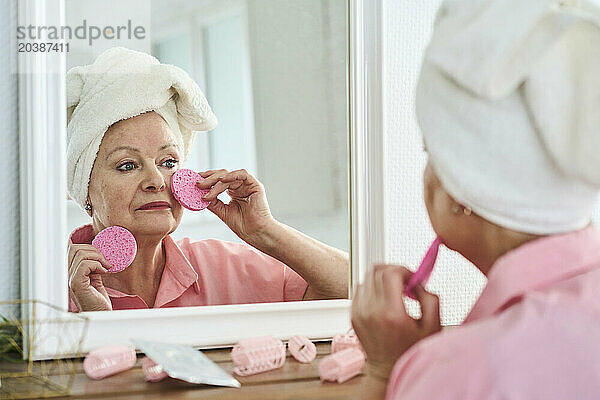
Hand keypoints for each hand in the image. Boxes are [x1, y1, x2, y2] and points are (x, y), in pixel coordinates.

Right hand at [67, 244, 112, 311]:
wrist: (101, 315)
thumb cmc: (98, 300)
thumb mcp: (95, 278)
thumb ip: (92, 266)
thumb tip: (98, 252)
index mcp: (70, 272)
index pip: (73, 249)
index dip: (89, 248)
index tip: (102, 258)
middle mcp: (67, 274)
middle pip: (75, 248)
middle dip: (94, 250)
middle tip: (105, 261)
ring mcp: (70, 279)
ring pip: (81, 254)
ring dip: (98, 257)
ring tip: (106, 267)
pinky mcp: (76, 284)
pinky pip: (85, 264)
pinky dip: (98, 265)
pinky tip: (104, 272)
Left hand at [196, 169, 274, 244]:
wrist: (256, 233)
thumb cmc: (243, 225)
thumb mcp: (223, 212)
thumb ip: (213, 202)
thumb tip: (199, 194)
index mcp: (233, 192)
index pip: (218, 181)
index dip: (206, 180)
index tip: (194, 182)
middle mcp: (240, 187)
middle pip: (222, 176)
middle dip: (208, 178)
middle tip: (197, 183)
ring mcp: (247, 185)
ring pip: (229, 175)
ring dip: (215, 180)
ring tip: (204, 186)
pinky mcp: (255, 185)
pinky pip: (242, 174)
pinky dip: (231, 176)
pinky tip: (221, 180)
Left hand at [351, 264, 440, 380]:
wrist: (387, 370)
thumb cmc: (410, 350)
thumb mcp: (433, 327)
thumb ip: (430, 299)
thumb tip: (417, 282)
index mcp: (391, 314)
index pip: (390, 273)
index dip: (403, 269)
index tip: (411, 277)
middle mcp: (371, 311)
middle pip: (376, 271)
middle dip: (393, 271)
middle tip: (404, 282)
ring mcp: (359, 313)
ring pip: (367, 278)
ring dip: (382, 279)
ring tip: (394, 292)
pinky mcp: (353, 315)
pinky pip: (360, 289)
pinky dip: (372, 289)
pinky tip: (383, 300)